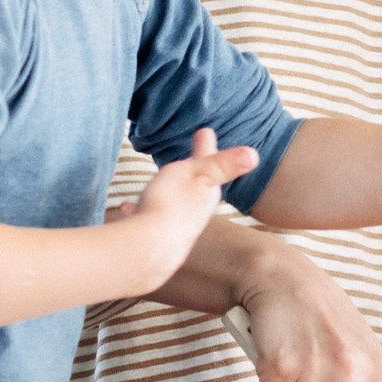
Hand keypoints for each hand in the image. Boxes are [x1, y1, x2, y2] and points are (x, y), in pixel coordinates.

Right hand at [117, 129, 260, 287]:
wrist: (149, 249)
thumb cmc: (171, 205)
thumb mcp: (197, 173)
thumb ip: (222, 164)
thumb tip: (254, 155)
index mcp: (206, 193)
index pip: (209, 166)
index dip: (205, 148)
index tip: (204, 132)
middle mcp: (193, 213)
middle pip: (192, 188)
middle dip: (190, 175)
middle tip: (188, 161)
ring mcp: (173, 227)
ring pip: (170, 205)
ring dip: (164, 193)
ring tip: (157, 186)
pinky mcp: (153, 238)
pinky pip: (146, 217)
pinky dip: (139, 210)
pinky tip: (127, 209)